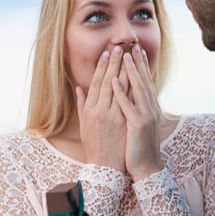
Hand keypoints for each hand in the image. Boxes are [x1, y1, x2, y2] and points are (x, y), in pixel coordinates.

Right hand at [76, 45, 127, 171]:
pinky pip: (128, 100)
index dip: (102, 67)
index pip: (96, 83)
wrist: (106, 167)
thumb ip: (82, 105)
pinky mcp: (123, 122)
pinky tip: (135, 75)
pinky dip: (131, 87)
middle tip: (120, 47)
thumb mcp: (84, 125)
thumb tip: (79, 88)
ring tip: (130, 56)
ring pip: (119, 88)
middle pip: (107, 81)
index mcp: (89, 110)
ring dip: (125, 70)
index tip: (107, 53)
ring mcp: (113, 116)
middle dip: (114, 63)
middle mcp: (100, 110)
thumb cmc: (95, 147)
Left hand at [112, 45, 162, 181]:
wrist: (146, 168)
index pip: (144, 82)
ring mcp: (145, 116)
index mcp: (149, 108)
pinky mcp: (138, 124)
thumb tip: (129, 99)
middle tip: (131, 45)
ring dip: (129, 71)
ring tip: (123, 55)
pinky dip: (121, 91)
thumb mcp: (136, 124)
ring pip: (137, 89)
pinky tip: (115, 80)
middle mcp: (150, 109)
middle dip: (136, 63)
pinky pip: (127, 105)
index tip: (135, 51)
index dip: (140, 66)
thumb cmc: (138, 147)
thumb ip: (132, 108)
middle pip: (143, 81)